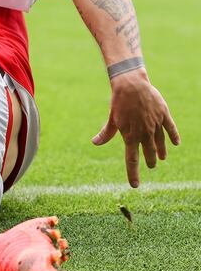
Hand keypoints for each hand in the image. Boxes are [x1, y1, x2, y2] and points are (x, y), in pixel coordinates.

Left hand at [92, 69, 179, 187]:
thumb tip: (95, 142)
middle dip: (149, 161)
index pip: (131, 160)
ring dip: (160, 151)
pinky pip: (170, 128)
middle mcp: (144, 133)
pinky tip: (175, 143)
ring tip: (161, 158)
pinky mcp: (163, 115)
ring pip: (160, 142)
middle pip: (148, 152)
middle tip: (150, 166)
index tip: (135, 186)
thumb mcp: (112, 119)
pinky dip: (173, 136)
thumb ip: (106, 133)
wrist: (131, 85)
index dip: (133, 173)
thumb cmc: (118, 102)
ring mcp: (155, 124)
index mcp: (130, 136)